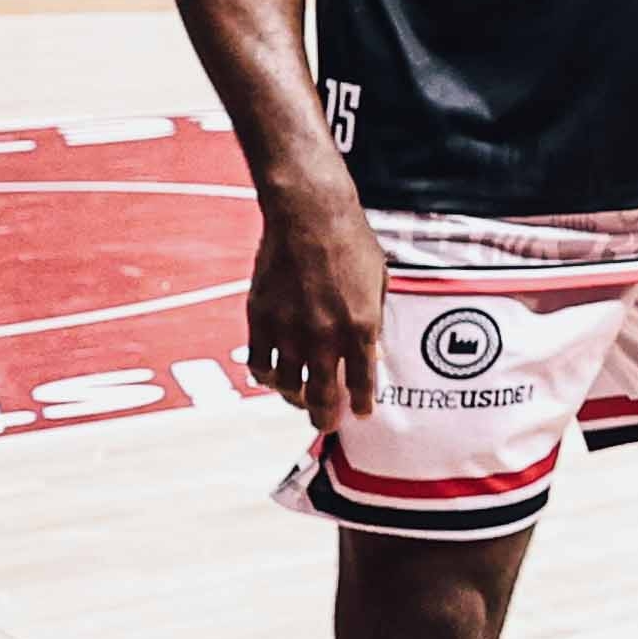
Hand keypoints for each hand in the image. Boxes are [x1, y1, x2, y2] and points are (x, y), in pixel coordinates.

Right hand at [242, 172, 387, 429]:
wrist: (309, 215)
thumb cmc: (351, 243)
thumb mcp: (378, 284)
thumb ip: (373, 323)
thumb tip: (370, 355)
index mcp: (361, 327)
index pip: (362, 384)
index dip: (362, 405)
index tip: (361, 415)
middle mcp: (324, 336)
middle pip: (322, 397)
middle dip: (326, 417)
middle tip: (327, 423)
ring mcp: (289, 330)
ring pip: (288, 386)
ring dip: (296, 399)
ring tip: (302, 399)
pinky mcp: (260, 319)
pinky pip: (259, 364)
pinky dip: (267, 377)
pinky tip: (275, 376)